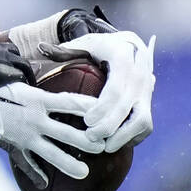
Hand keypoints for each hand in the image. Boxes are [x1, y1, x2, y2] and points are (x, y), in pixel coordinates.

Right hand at [0, 82, 100, 187]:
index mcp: (37, 100)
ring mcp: (25, 136)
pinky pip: (27, 162)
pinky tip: (44, 184)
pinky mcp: (15, 146)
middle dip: (86, 140)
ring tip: (84, 172)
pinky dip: (35, 173)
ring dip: (68, 163)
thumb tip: (47, 56)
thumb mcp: (15, 77)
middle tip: (102, 146)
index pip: (68, 102)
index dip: (87, 106)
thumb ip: (32, 74)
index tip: (104, 109)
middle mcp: (34, 120)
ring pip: (51, 153)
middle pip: (65, 132)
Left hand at [41, 31, 155, 151]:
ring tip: (104, 146)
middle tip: (90, 137)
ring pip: (143, 120)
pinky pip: (145, 126)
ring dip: (124, 136)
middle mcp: (141, 74)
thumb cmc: (99, 47)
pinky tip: (113, 143)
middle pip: (128, 107)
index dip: (103, 108)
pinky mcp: (149, 103)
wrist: (128, 45)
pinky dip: (131, 137)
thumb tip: (40, 48)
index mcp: (125, 57)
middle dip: (110, 126)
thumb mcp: (83, 43)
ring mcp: (148, 90)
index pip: (117, 88)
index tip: (87, 121)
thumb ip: (63, 50)